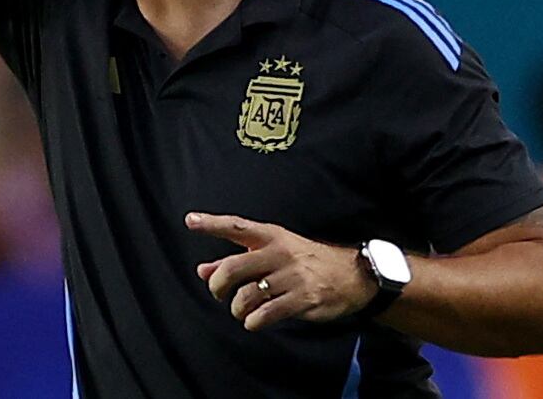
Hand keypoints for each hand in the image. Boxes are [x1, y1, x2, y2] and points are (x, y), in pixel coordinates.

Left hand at [186, 212, 375, 330]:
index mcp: (272, 236)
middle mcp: (280, 253)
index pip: (237, 227)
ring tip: (242, 310)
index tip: (190, 220)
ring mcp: (292, 277)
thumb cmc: (306, 261)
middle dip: (217, 285)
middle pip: (233, 268)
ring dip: (237, 309)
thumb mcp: (275, 252)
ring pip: (246, 296)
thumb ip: (237, 261)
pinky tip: (255, 320)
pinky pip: (265, 315)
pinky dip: (253, 322)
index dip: (212, 224)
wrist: (353, 275)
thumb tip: (203, 271)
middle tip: (217, 292)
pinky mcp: (302, 300)